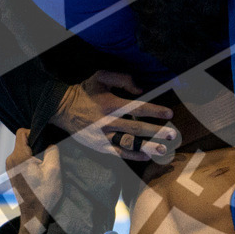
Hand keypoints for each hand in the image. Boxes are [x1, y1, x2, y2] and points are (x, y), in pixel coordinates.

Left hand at [6, 129, 61, 233]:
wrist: (33, 215)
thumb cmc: (44, 193)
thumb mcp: (54, 169)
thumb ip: (52, 149)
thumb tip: (50, 141)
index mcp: (18, 156)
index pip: (22, 131)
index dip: (36, 132)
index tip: (47, 142)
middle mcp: (10, 159)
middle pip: (24, 140)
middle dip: (38, 144)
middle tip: (48, 157)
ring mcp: (10, 166)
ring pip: (24, 149)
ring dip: (36, 154)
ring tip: (45, 167)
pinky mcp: (13, 172)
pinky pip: (23, 157)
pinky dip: (33, 160)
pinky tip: (41, 172)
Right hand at [52, 70, 179, 162]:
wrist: (62, 108)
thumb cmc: (86, 90)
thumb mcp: (101, 76)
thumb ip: (122, 79)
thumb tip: (141, 89)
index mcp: (110, 104)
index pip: (137, 108)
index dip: (154, 111)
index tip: (170, 114)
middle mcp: (108, 122)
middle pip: (136, 129)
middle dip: (156, 132)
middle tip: (172, 135)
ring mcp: (103, 136)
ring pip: (128, 144)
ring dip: (147, 147)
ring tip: (163, 150)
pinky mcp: (99, 146)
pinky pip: (118, 153)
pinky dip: (132, 156)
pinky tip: (146, 156)